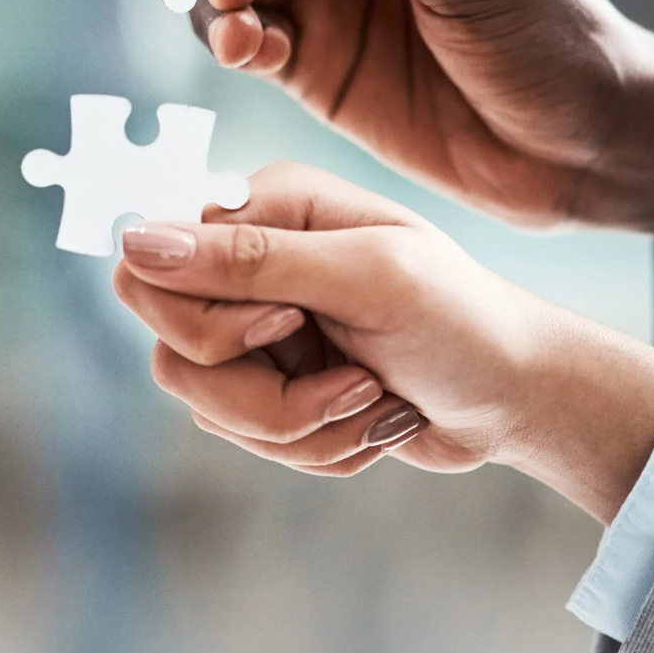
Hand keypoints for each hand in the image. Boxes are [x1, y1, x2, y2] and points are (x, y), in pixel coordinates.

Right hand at [113, 162, 653, 523]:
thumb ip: (249, 259)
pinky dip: (315, 446)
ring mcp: (253, 329)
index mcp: (265, 206)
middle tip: (347, 382)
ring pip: (204, 402)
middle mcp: (247, 262)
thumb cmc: (461, 320)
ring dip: (300, 426)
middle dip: (263, 393)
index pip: (152, 264)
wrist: (519, 398)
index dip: (210, 317)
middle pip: (172, 346)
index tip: (293, 325)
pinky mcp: (269, 385)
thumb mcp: (365, 278)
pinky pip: (242, 435)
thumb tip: (134, 239)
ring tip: (372, 403)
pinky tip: (372, 419)